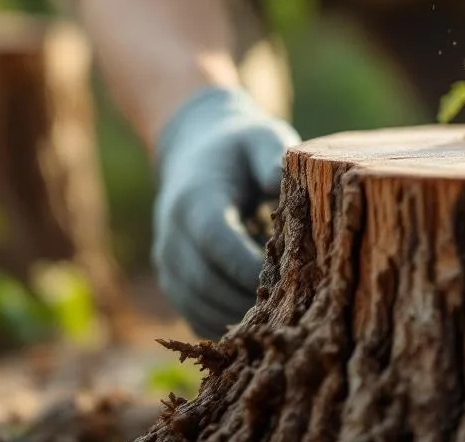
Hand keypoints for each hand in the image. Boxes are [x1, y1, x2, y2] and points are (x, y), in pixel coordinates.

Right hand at [151, 86, 300, 338]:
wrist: (196, 153)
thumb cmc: (240, 148)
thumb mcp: (260, 139)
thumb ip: (272, 156)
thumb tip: (283, 183)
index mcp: (194, 199)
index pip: (217, 242)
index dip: (250, 267)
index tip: (290, 281)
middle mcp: (172, 234)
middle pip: (205, 282)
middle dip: (249, 300)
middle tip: (296, 310)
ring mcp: (168, 262)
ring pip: (198, 306)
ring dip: (239, 319)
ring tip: (283, 320)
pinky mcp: (174, 282)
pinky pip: (196, 317)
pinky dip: (227, 327)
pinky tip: (263, 323)